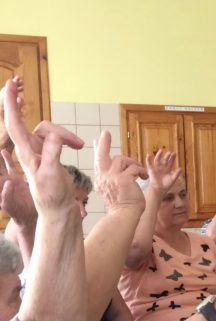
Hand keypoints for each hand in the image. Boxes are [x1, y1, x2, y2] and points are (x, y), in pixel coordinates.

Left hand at [3, 79, 84, 217]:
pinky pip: (55, 138)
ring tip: (79, 147)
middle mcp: (29, 149)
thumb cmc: (52, 196)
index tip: (8, 86)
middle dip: (36, 115)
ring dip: (65, 135)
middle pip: (33, 124)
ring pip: (49, 130)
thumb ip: (51, 153)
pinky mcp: (48, 155)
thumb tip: (54, 136)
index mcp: (26, 153)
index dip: (10, 104)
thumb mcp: (51, 174)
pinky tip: (76, 146)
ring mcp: (38, 151)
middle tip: (46, 112)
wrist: (59, 211)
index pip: (14, 123)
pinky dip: (66, 139)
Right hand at [94, 131, 147, 214]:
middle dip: (104, 143)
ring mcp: (112, 177)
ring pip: (122, 160)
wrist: (125, 216)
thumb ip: (113, 178)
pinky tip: (143, 177)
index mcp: (101, 180)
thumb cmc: (123, 205)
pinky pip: (134, 168)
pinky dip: (140, 171)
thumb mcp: (115, 190)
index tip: (97, 139)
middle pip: (102, 155)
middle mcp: (103, 177)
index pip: (98, 162)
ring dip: (134, 163)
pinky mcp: (123, 179)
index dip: (99, 149)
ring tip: (140, 172)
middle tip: (105, 133)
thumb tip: (116, 166)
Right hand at [145, 148, 180, 193]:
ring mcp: (157, 168)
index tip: (174, 153)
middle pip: (164, 160)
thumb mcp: (173, 179)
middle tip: (169, 152)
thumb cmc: (167, 185)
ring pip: (158, 160)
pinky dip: (148, 160)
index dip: (172, 158)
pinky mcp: (151, 170)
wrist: (159, 189)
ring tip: (161, 151)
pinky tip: (148, 155)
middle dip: (167, 156)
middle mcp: (162, 167)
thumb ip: (176, 174)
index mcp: (168, 169)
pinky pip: (149, 164)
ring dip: (159, 155)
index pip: (170, 162)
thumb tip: (180, 168)